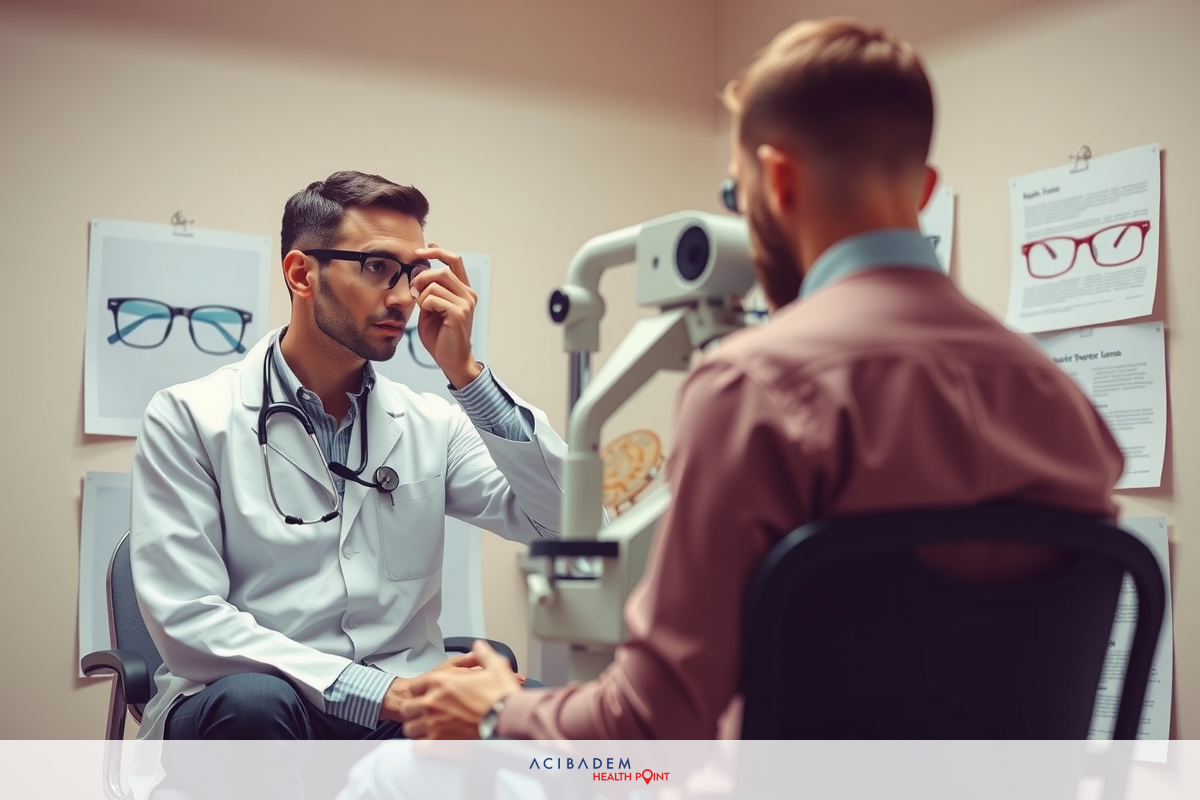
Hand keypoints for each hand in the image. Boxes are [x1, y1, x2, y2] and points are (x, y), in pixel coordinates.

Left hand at [398, 640, 521, 739]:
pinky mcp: (439, 743)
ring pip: (411, 728)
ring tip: (426, 728)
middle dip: (415, 710)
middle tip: (425, 712)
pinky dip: (422, 746)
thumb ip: (483, 654)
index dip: (421, 691)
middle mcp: (433, 702)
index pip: (415, 686)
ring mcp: (434, 723)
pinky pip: (418, 747)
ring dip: (417, 729)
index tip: (427, 695)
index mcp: (441, 681)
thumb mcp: (494, 666)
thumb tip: (479, 646)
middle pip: (408, 708)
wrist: (508, 719)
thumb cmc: (501, 695)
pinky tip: (429, 744)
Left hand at [409, 243, 480, 388]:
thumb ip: (428, 291)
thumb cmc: (440, 336)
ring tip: (423, 309)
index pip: (454, 261)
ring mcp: (466, 303)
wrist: (450, 360)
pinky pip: (433, 298)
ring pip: (436, 284)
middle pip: (442, 270)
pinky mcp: (459, 313)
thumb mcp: (431, 308)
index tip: (419, 252)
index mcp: (463, 290)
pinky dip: (425, 305)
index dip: (436, 252)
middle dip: (422, 277)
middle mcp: (468, 294)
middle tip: (413, 290)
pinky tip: (429, 316)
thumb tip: (419, 274)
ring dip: (422, 295)